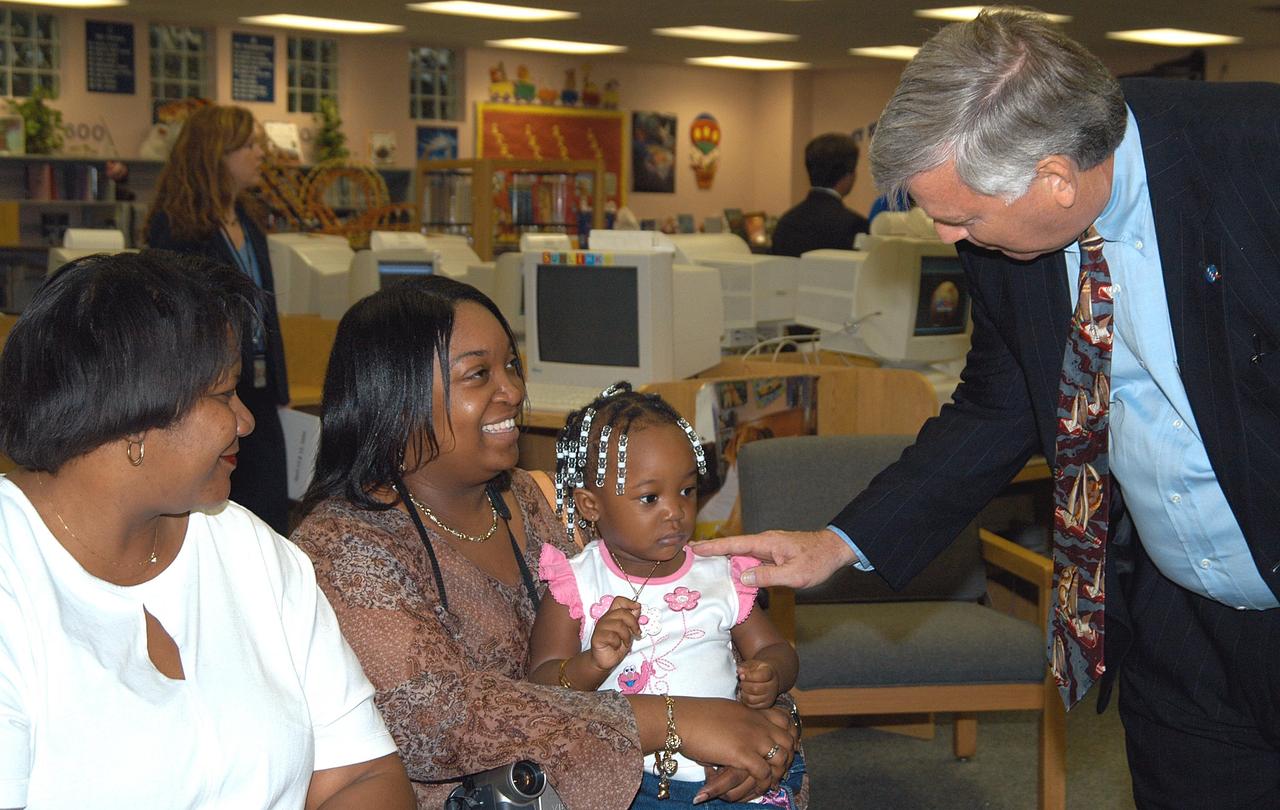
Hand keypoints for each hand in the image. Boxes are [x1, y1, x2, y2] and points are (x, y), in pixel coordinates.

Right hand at [590, 596, 640, 672]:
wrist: (604, 660)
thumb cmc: (616, 645)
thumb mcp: (628, 632)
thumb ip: (632, 620)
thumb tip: (637, 607)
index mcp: (613, 615)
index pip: (619, 601)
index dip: (629, 602)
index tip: (637, 609)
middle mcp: (606, 619)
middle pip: (622, 612)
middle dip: (633, 623)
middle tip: (636, 633)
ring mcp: (600, 627)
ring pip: (618, 625)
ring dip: (626, 636)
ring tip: (626, 642)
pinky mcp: (597, 637)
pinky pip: (612, 636)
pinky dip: (618, 643)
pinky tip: (616, 646)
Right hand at [675, 699, 795, 803]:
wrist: (681, 719)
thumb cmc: (695, 716)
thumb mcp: (724, 711)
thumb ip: (737, 720)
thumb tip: (737, 728)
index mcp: (752, 712)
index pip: (784, 720)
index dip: (788, 735)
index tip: (784, 749)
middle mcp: (757, 724)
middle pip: (788, 741)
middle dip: (787, 757)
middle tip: (779, 771)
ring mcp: (752, 738)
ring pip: (780, 758)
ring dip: (777, 773)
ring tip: (771, 783)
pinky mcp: (743, 754)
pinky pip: (764, 773)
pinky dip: (763, 783)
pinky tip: (758, 787)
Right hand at [693, 529, 855, 588]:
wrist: (834, 551)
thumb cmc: (817, 561)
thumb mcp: (794, 574)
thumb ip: (767, 576)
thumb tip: (742, 577)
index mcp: (766, 543)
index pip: (734, 544)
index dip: (713, 547)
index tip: (693, 548)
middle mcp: (764, 542)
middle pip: (733, 547)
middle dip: (711, 551)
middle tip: (689, 555)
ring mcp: (768, 548)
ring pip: (741, 553)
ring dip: (723, 558)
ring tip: (703, 564)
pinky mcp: (773, 554)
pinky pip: (751, 559)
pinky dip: (737, 563)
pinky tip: (731, 571)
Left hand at [736, 659, 779, 708]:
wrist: (769, 678)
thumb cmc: (758, 670)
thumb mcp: (753, 664)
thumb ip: (746, 666)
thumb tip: (739, 671)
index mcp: (770, 673)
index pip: (761, 676)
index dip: (749, 676)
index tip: (741, 675)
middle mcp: (773, 686)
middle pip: (755, 689)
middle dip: (744, 685)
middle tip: (741, 682)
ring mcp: (770, 696)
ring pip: (752, 699)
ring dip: (744, 693)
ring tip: (743, 688)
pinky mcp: (766, 705)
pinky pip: (752, 706)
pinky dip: (745, 700)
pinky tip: (745, 693)